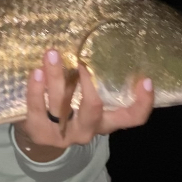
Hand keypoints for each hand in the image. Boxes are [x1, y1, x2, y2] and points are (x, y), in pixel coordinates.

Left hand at [14, 49, 153, 158]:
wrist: (41, 136)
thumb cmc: (69, 108)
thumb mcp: (86, 102)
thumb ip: (95, 82)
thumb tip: (98, 44)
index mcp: (105, 121)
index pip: (132, 118)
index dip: (142, 103)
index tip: (146, 80)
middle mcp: (88, 130)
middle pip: (93, 108)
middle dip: (88, 84)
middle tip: (83, 61)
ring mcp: (63, 134)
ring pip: (60, 104)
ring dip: (56, 76)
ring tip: (52, 54)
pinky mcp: (39, 132)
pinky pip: (36, 109)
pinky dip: (35, 89)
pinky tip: (36, 71)